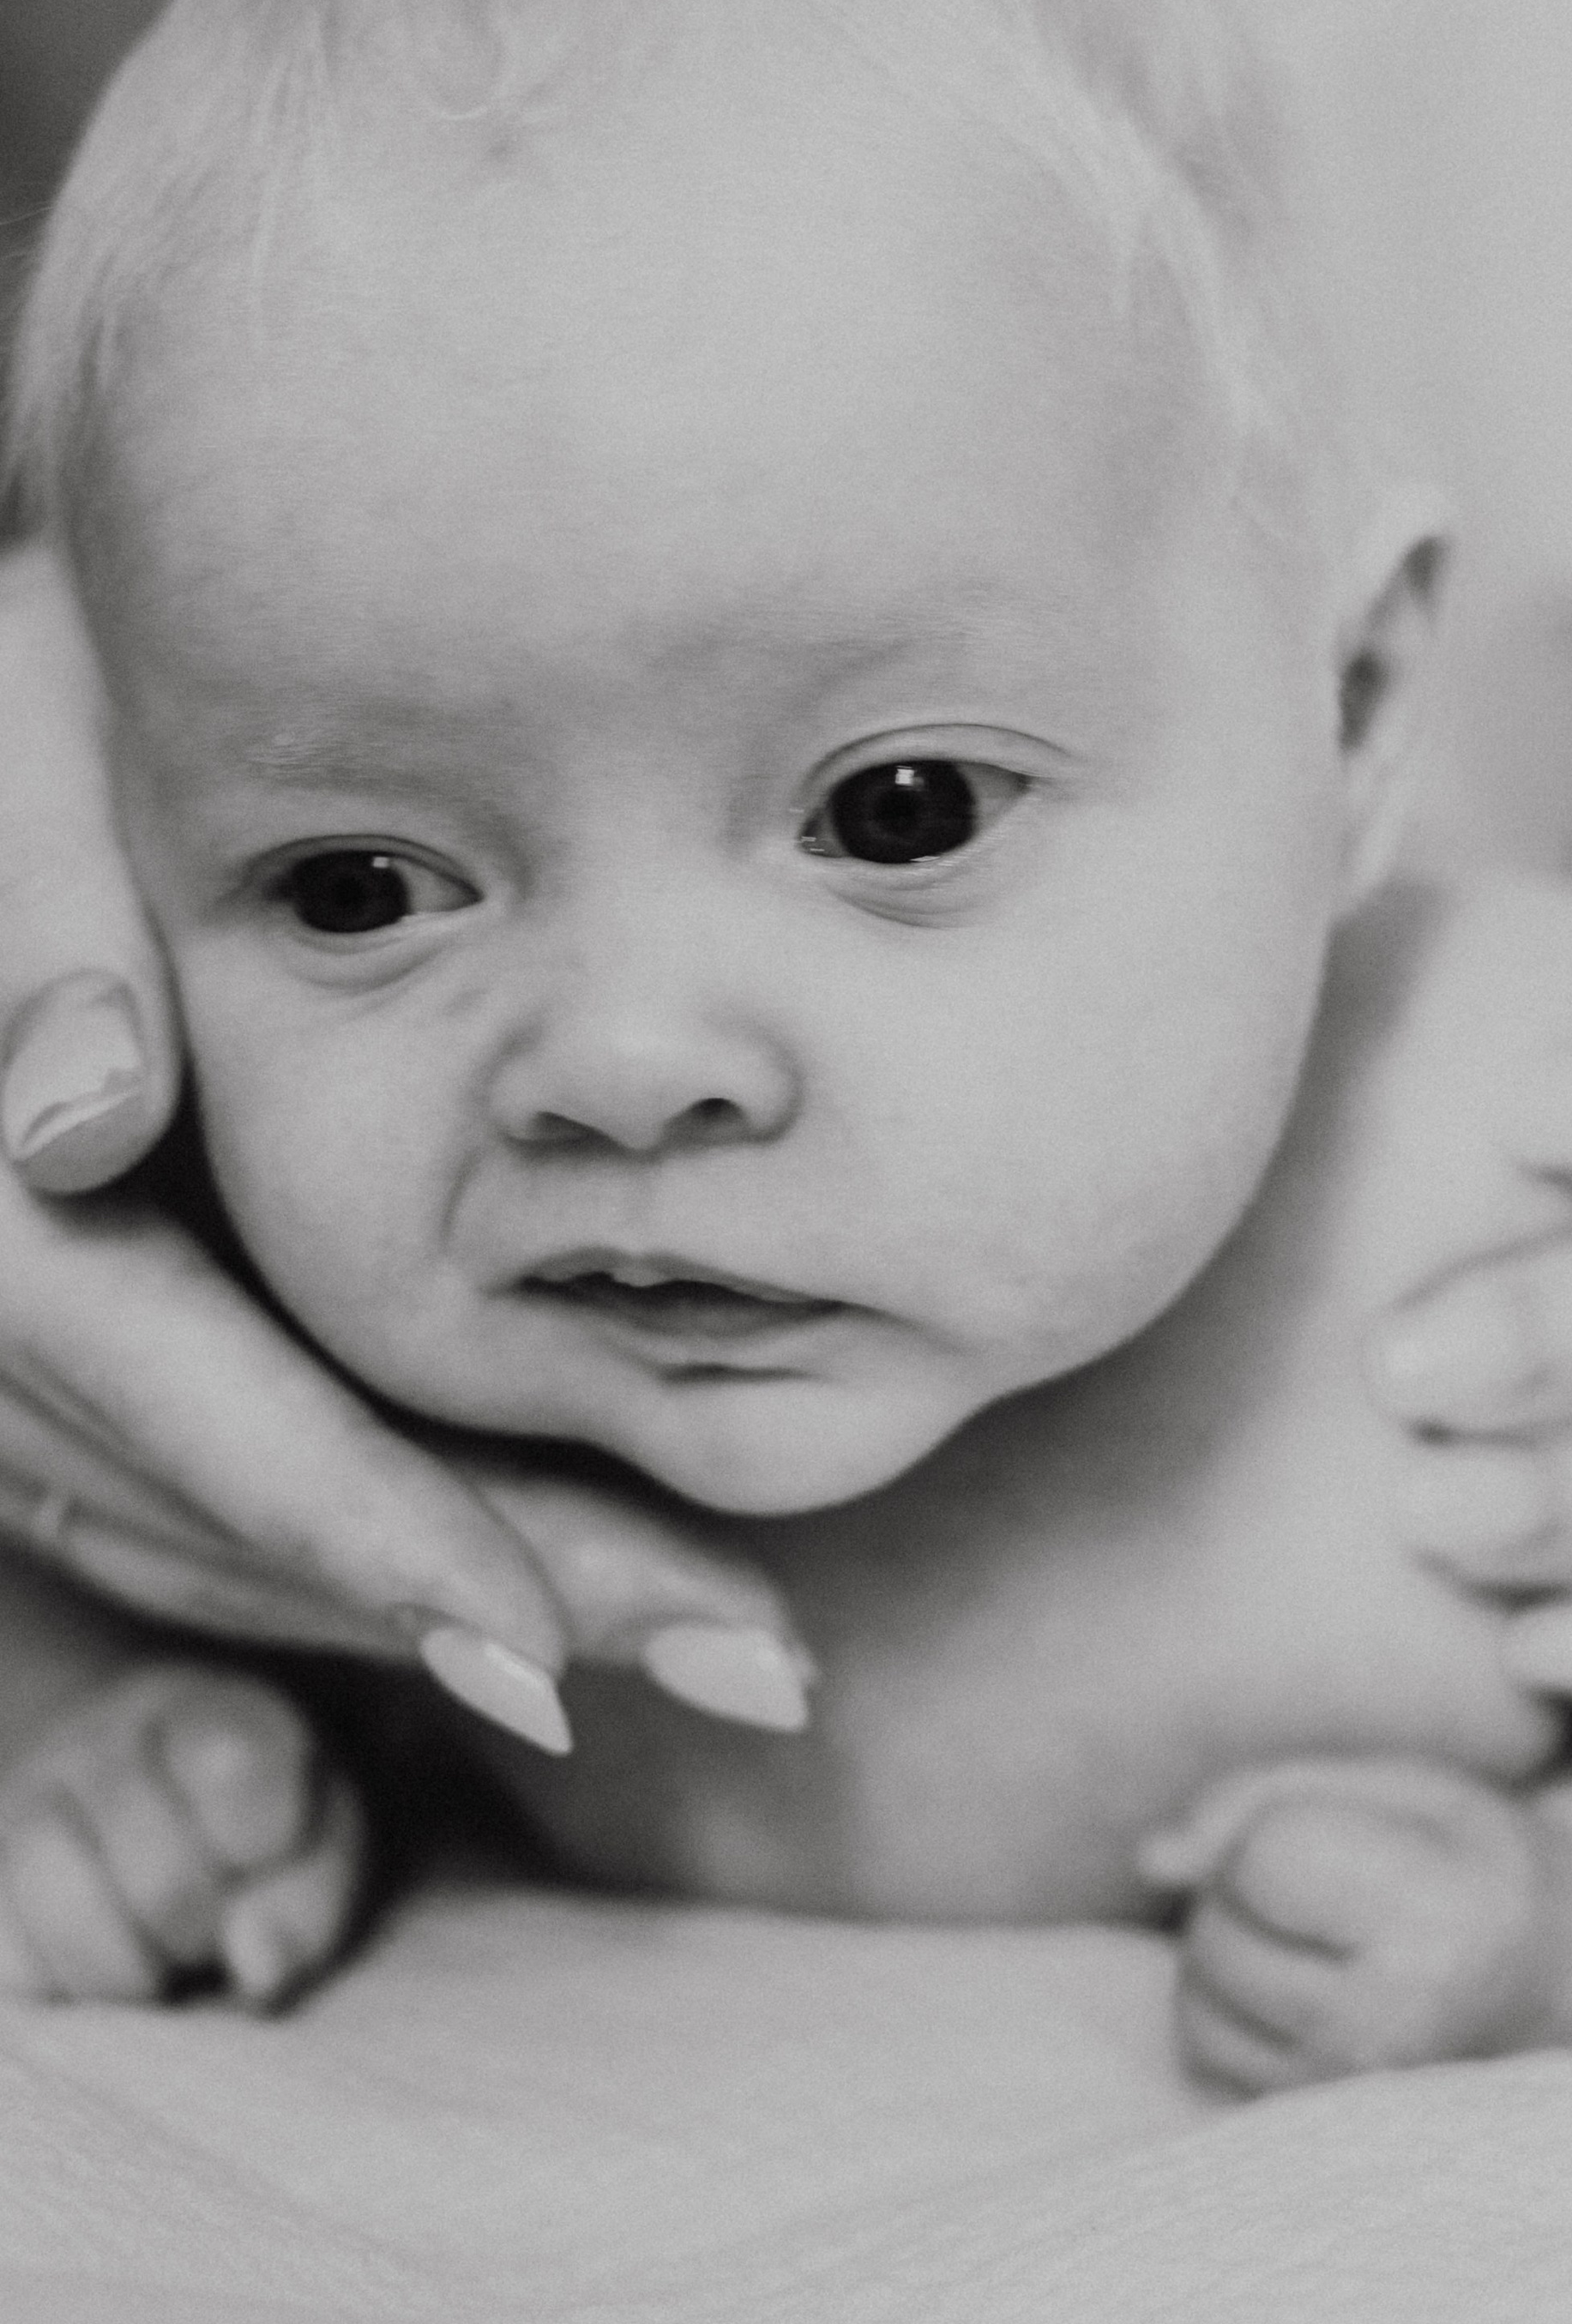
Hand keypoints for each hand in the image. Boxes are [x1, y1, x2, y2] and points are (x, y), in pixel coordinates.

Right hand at [0, 542, 811, 1747]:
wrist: (94, 680)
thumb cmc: (88, 669)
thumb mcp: (46, 718)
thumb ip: (37, 902)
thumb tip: (76, 1120)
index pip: (132, 1373)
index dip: (328, 1510)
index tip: (533, 1643)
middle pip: (201, 1498)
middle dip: (473, 1584)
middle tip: (747, 1654)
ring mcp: (21, 1324)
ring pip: (213, 1531)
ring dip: (457, 1591)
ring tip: (716, 1626)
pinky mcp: (91, 1326)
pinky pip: (214, 1496)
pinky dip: (386, 1541)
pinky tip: (572, 1563)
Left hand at [1142, 1755, 1571, 2089]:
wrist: (1557, 1990)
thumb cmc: (1469, 1863)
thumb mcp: (1399, 1785)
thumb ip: (1264, 1795)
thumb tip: (1152, 1861)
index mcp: (1439, 1928)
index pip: (1262, 1860)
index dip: (1280, 1827)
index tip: (1356, 1840)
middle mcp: (1395, 2037)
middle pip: (1218, 1936)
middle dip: (1243, 1891)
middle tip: (1336, 1890)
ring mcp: (1351, 2107)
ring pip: (1196, 2006)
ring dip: (1225, 1955)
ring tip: (1318, 1942)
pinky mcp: (1314, 2144)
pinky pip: (1204, 2061)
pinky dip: (1228, 2015)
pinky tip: (1304, 1997)